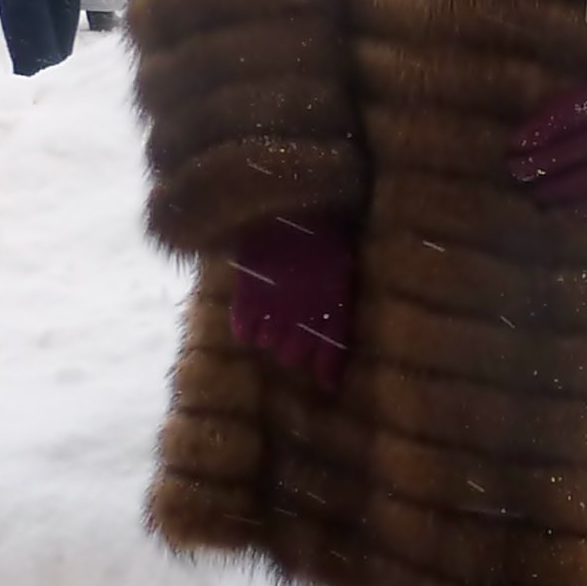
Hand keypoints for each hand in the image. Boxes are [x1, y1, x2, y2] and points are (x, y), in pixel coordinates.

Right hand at [227, 211, 353, 391]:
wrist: (289, 200)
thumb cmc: (322, 229)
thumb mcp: (342, 262)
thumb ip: (339, 297)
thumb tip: (338, 325)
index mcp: (335, 300)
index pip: (333, 348)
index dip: (328, 369)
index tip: (327, 385)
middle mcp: (306, 310)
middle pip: (295, 355)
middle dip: (295, 353)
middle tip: (293, 342)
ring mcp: (275, 303)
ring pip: (270, 345)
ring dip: (272, 339)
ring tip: (272, 326)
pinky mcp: (247, 294)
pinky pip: (244, 329)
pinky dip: (246, 329)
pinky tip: (249, 322)